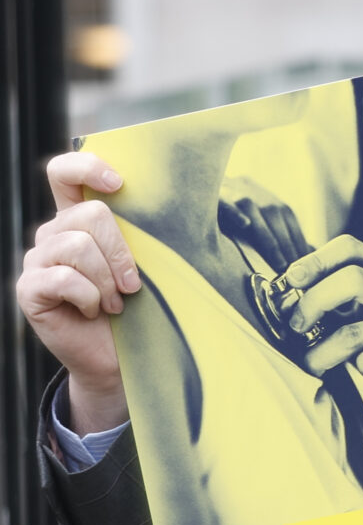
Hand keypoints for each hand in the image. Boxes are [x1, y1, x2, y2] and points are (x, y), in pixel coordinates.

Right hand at [14, 153, 137, 433]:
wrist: (120, 356)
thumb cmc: (137, 307)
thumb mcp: (144, 263)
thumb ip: (140, 233)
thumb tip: (171, 206)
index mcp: (78, 219)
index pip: (64, 173)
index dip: (86, 167)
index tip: (118, 183)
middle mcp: (53, 234)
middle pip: (89, 215)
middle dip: (121, 251)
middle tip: (132, 284)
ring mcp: (37, 260)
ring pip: (78, 246)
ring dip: (107, 280)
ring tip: (114, 303)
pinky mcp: (29, 289)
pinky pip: (63, 278)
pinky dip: (89, 297)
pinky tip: (94, 311)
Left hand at [273, 236, 362, 414]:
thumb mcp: (361, 314)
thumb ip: (332, 301)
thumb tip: (281, 293)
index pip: (349, 248)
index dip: (315, 260)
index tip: (290, 281)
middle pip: (352, 279)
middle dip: (313, 302)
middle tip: (296, 326)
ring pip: (355, 330)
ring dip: (321, 352)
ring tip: (312, 364)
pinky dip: (359, 368)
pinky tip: (362, 371)